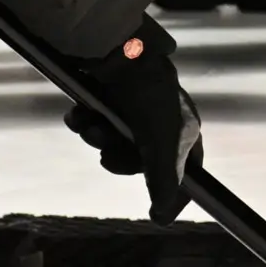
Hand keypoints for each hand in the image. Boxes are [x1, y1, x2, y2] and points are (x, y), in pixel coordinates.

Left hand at [65, 21, 202, 221]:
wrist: (114, 47)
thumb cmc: (148, 94)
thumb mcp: (161, 142)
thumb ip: (163, 181)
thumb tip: (162, 219)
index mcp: (183, 130)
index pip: (186, 173)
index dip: (173, 194)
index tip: (159, 214)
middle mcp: (159, 122)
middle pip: (140, 163)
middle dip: (119, 159)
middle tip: (107, 153)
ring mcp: (131, 110)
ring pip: (111, 143)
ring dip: (98, 138)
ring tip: (91, 126)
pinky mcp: (106, 98)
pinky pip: (93, 123)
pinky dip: (84, 122)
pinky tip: (79, 115)